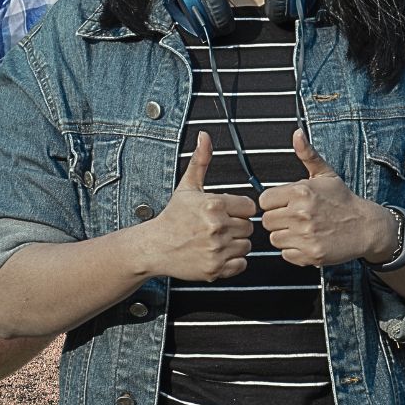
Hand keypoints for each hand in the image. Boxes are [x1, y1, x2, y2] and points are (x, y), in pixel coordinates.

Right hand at [131, 131, 255, 281]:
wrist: (155, 246)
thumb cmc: (173, 217)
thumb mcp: (187, 186)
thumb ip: (201, 160)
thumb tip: (205, 136)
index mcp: (213, 204)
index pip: (249, 207)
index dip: (238, 209)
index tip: (226, 212)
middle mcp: (216, 227)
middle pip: (249, 227)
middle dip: (236, 226)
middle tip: (219, 226)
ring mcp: (216, 249)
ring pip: (246, 246)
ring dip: (235, 244)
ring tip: (216, 239)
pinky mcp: (215, 268)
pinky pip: (241, 264)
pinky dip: (233, 261)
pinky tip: (217, 253)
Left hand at [259, 130, 388, 268]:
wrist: (366, 226)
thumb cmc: (343, 200)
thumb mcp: (325, 174)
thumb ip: (307, 154)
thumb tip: (297, 134)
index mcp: (301, 191)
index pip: (264, 201)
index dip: (273, 203)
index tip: (284, 204)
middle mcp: (301, 213)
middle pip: (267, 221)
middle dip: (278, 219)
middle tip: (294, 217)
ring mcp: (306, 236)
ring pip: (275, 239)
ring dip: (285, 235)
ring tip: (301, 229)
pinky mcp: (311, 255)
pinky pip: (286, 254)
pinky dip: (294, 251)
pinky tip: (307, 241)